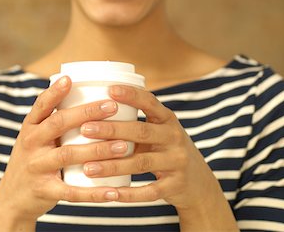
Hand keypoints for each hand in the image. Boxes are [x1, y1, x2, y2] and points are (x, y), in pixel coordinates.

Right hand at [0, 77, 129, 230]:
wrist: (11, 198)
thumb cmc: (33, 160)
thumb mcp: (34, 138)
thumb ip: (52, 121)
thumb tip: (81, 92)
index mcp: (30, 128)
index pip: (41, 105)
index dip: (55, 92)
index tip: (71, 79)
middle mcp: (31, 144)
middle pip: (58, 124)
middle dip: (86, 113)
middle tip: (112, 106)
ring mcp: (37, 167)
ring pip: (69, 155)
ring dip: (97, 150)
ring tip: (122, 146)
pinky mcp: (45, 190)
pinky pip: (72, 191)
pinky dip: (94, 193)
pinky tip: (113, 192)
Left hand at [80, 85, 237, 230]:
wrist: (199, 184)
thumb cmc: (166, 151)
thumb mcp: (158, 132)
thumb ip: (135, 124)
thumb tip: (94, 109)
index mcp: (167, 120)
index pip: (150, 102)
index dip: (131, 95)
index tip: (110, 90)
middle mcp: (174, 137)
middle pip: (141, 132)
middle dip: (111, 129)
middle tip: (85, 129)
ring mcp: (177, 162)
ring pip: (141, 163)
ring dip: (112, 165)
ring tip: (88, 167)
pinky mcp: (176, 185)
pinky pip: (150, 191)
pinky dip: (129, 194)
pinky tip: (110, 194)